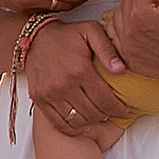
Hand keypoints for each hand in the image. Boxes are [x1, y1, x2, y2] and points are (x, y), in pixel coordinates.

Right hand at [23, 18, 133, 134]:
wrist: (35, 39)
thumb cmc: (66, 36)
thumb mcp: (91, 31)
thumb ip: (107, 49)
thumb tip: (121, 70)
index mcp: (80, 70)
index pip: (105, 99)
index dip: (118, 108)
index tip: (123, 108)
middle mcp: (64, 85)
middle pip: (93, 112)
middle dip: (107, 114)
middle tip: (112, 110)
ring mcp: (50, 94)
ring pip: (78, 121)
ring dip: (92, 121)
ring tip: (98, 114)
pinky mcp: (40, 100)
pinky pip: (59, 123)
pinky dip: (73, 127)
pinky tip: (82, 121)